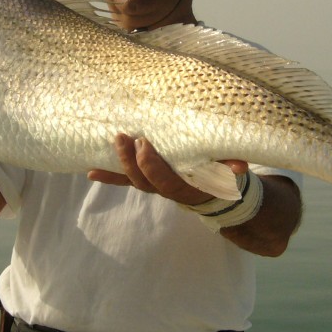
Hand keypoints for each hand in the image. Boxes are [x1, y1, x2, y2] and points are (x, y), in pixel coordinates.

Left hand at [87, 134, 247, 205]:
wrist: (219, 194)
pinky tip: (91, 171)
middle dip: (131, 161)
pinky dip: (109, 176)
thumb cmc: (226, 176)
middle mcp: (169, 190)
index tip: (144, 143)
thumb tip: (240, 167)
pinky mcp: (147, 180)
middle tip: (124, 137)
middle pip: (144, 182)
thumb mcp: (233, 173)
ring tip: (112, 141)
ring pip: (133, 180)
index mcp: (188, 189)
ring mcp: (155, 186)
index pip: (165, 183)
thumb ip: (233, 169)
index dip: (152, 166)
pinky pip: (125, 181)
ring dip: (119, 164)